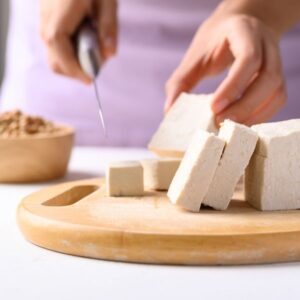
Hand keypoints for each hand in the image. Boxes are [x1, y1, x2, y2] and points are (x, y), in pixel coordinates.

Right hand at [40, 0, 117, 82]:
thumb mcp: (107, 0)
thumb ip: (109, 27)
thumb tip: (110, 54)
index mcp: (59, 20)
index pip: (62, 56)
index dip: (76, 71)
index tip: (91, 80)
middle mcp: (47, 24)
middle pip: (56, 62)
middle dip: (76, 70)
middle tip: (96, 65)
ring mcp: (44, 23)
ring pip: (55, 56)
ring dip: (74, 62)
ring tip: (93, 50)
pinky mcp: (47, 21)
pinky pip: (56, 46)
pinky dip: (70, 52)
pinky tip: (85, 40)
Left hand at [165, 12, 285, 125]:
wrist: (236, 28)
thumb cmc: (213, 43)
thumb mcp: (194, 57)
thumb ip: (180, 82)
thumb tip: (169, 112)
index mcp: (245, 32)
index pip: (248, 59)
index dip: (233, 86)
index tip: (213, 108)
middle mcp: (266, 44)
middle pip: (268, 78)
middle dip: (245, 105)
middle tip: (221, 122)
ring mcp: (276, 60)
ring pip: (277, 91)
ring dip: (255, 114)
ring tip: (230, 127)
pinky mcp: (277, 77)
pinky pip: (277, 99)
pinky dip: (262, 115)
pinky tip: (242, 123)